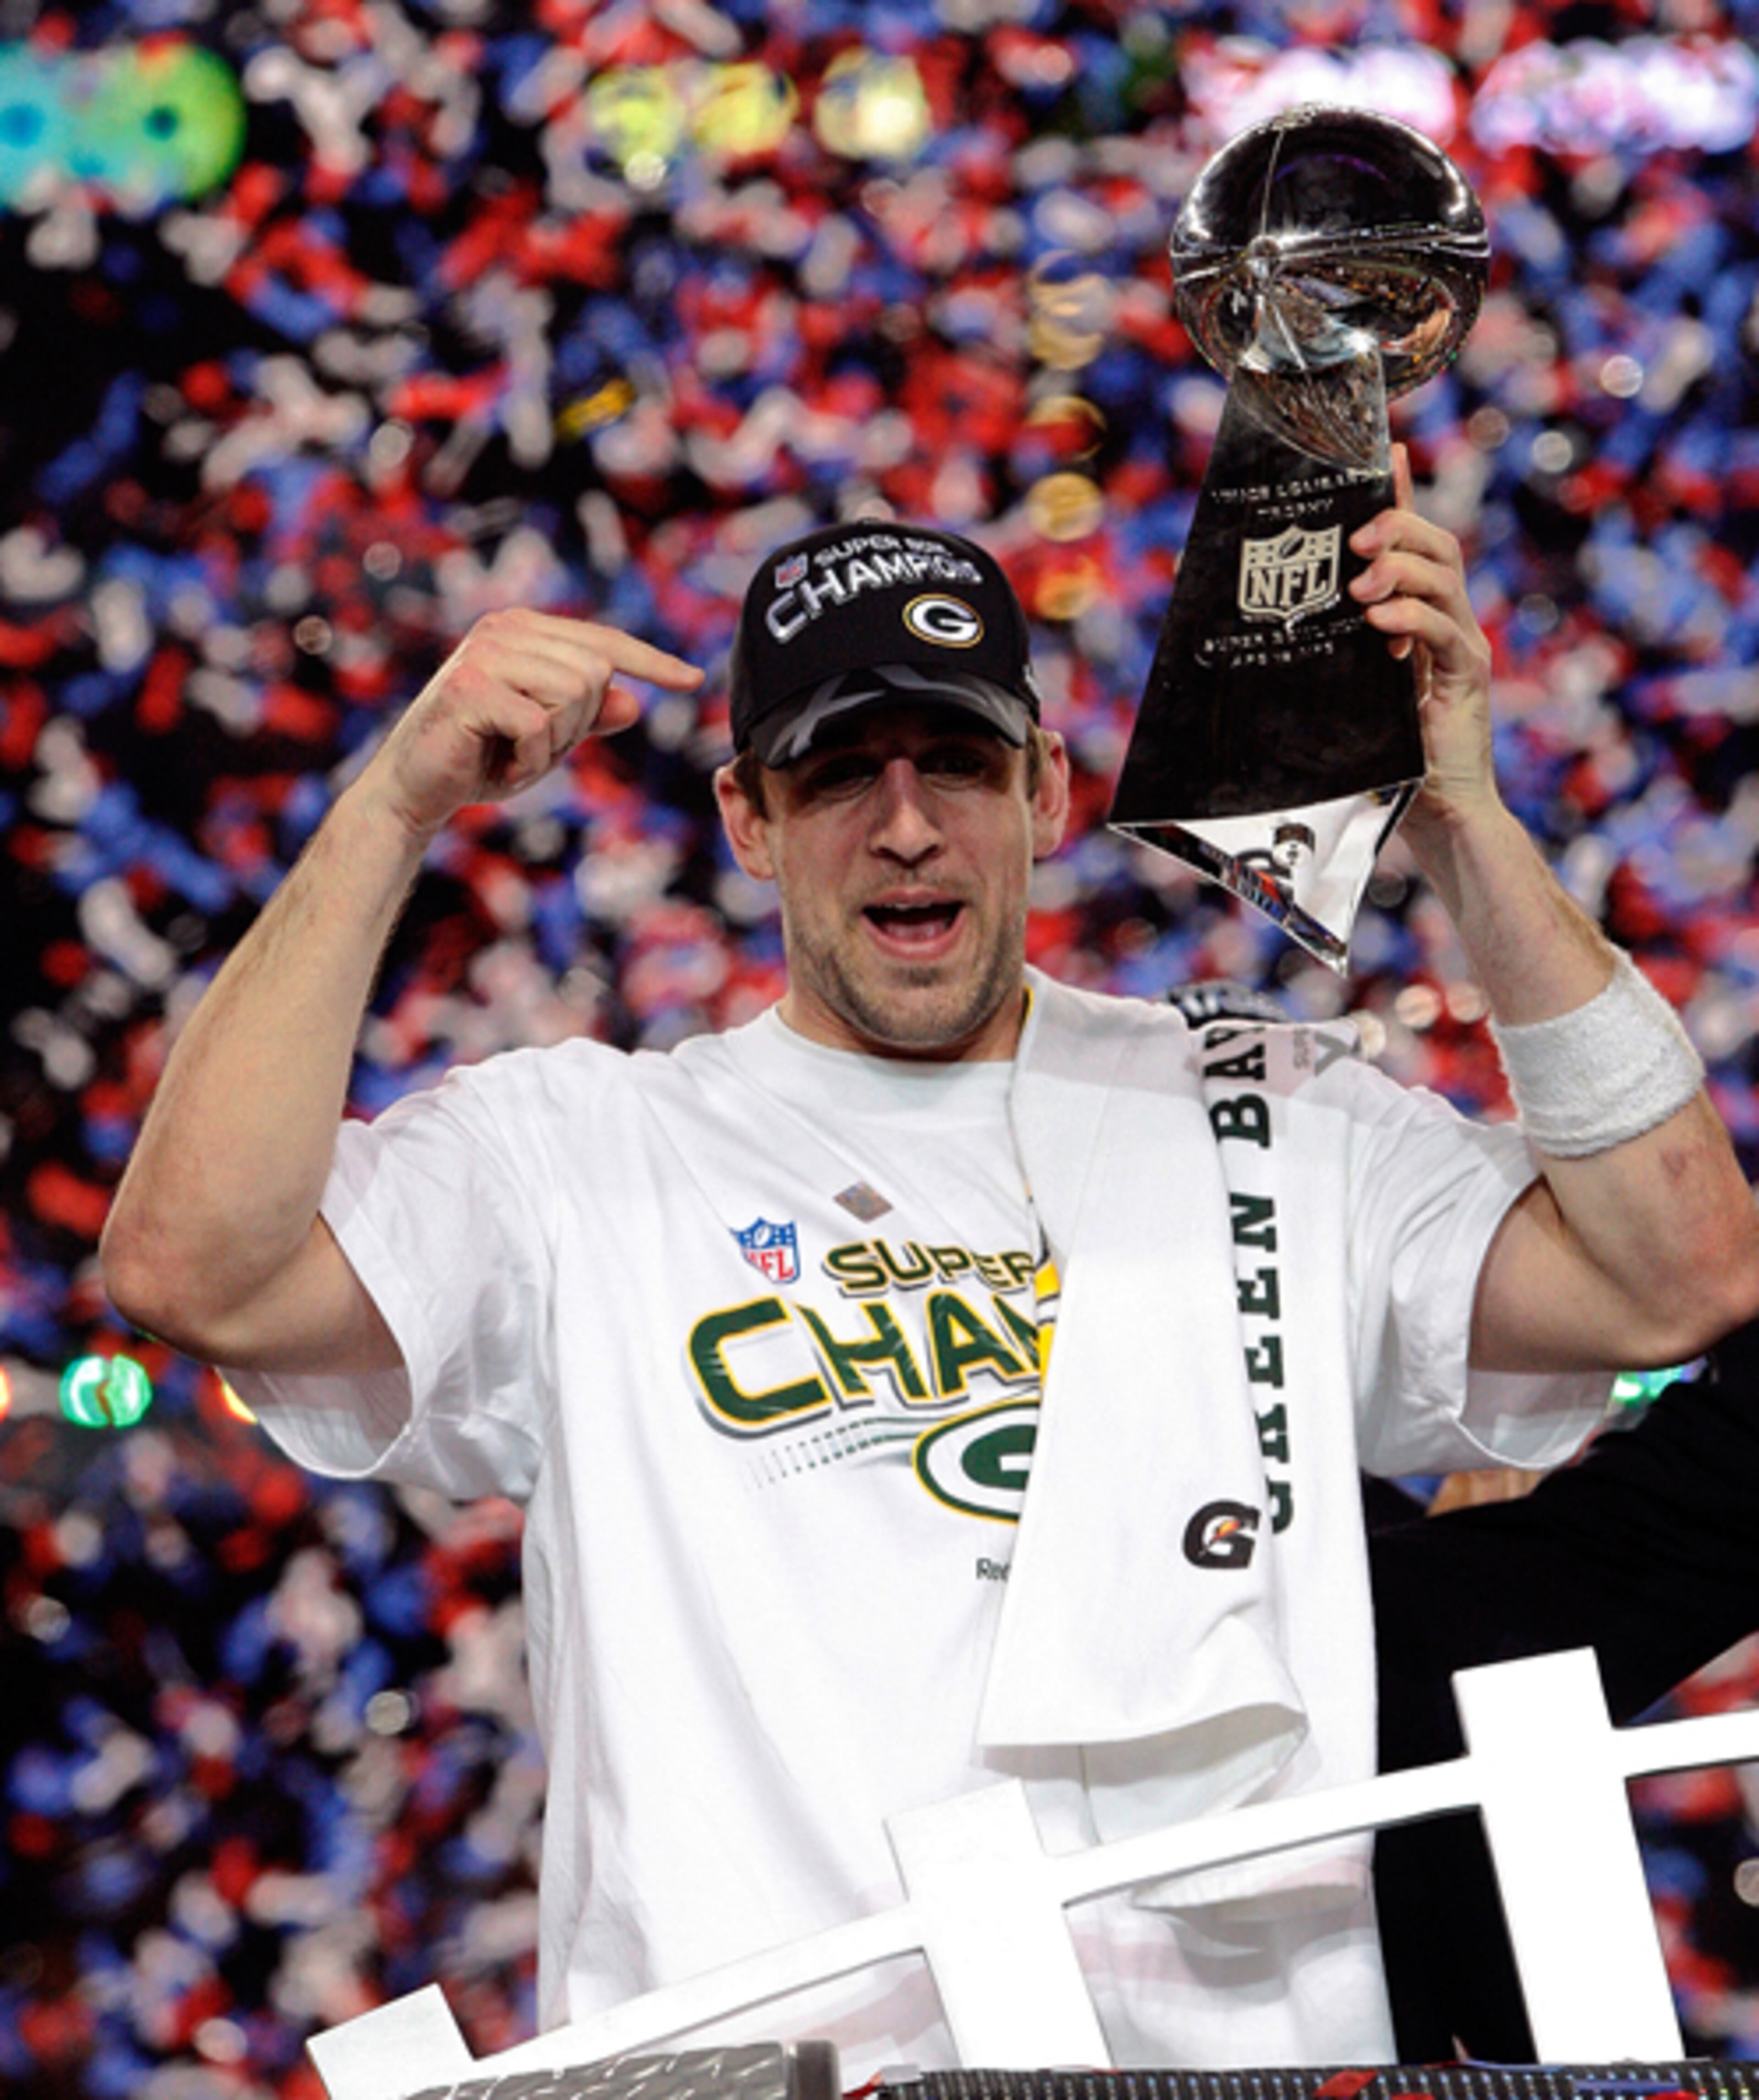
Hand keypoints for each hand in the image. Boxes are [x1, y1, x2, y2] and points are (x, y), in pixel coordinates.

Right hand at [363, 610, 704, 840]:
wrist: (414, 788)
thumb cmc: (480, 757)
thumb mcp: (547, 738)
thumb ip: (588, 716)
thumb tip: (633, 702)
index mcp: (523, 630)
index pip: (603, 640)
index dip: (652, 661)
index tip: (694, 679)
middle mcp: (504, 628)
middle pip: (596, 672)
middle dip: (577, 724)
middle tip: (532, 746)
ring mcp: (485, 653)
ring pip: (575, 694)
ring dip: (554, 742)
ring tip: (514, 753)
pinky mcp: (471, 687)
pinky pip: (540, 725)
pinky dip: (530, 760)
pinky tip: (500, 764)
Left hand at [1348, 445, 1496, 823]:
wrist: (1435, 813)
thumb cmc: (1381, 756)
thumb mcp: (1342, 689)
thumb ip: (1326, 648)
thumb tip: (1261, 613)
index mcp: (1416, 617)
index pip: (1413, 541)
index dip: (1401, 492)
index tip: (1386, 450)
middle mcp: (1446, 622)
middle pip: (1436, 545)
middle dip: (1396, 526)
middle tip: (1354, 538)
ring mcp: (1463, 646)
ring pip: (1445, 578)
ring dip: (1400, 570)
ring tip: (1360, 586)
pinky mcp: (1469, 678)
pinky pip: (1446, 632)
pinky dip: (1412, 620)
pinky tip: (1381, 624)